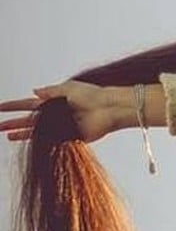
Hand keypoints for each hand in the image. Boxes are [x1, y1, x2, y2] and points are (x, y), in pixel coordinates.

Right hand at [1, 80, 126, 143]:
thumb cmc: (93, 96)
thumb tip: (33, 91)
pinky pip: (50, 140)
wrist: (108, 109)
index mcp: (54, 101)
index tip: (0, 107)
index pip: (29, 103)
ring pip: (37, 131)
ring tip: (7, 136)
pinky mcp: (68, 137)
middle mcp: (55, 114)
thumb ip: (50, 91)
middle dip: (13, 122)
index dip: (14, 106)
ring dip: (22, 133)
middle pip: (29, 119)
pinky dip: (39, 141)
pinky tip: (28, 142)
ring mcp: (60, 126)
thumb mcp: (69, 88)